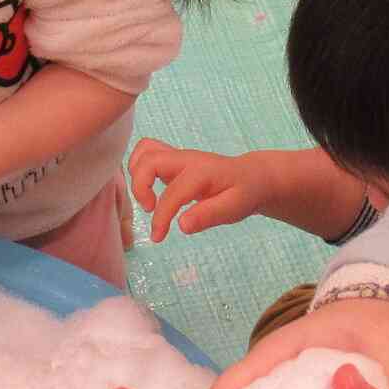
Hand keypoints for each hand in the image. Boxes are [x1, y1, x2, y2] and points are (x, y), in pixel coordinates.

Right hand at [128, 139, 277, 243]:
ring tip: (148, 200)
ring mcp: (178, 156)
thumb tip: (182, 226)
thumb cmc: (244, 193)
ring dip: (137, 175)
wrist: (252, 177)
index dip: (161, 217)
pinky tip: (149, 190)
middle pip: (149, 159)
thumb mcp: (235, 208)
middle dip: (140, 187)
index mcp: (202, 172)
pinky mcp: (173, 160)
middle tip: (149, 210)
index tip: (158, 237)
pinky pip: (148, 154)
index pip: (173, 192)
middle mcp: (186, 159)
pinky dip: (139, 170)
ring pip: (145, 151)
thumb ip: (209, 215)